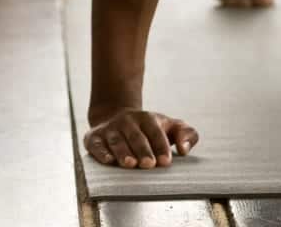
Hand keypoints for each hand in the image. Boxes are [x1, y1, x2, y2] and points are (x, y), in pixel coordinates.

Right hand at [83, 107, 198, 168]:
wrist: (116, 116)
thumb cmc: (150, 128)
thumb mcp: (171, 126)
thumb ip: (187, 134)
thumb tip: (185, 150)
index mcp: (148, 118)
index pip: (156, 132)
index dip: (161, 147)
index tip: (166, 162)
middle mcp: (127, 122)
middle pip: (136, 137)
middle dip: (143, 151)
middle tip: (149, 164)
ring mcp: (110, 129)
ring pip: (117, 141)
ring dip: (123, 152)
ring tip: (130, 164)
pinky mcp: (93, 137)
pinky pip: (96, 144)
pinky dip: (101, 152)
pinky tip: (108, 161)